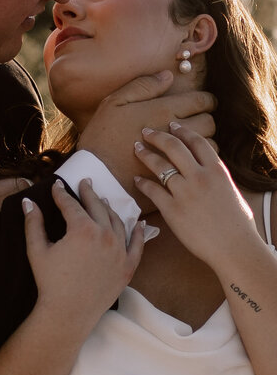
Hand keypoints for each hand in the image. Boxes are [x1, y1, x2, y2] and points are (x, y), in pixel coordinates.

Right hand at [23, 179, 143, 331]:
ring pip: (116, 222)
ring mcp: (120, 251)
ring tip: (104, 200)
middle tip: (85, 183)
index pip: (71, 205)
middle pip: (97, 207)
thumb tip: (28, 201)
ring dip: (109, 208)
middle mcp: (105, 235)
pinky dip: (139, 232)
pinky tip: (138, 223)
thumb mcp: (37, 250)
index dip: (61, 194)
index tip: (57, 186)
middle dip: (89, 193)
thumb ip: (33, 223)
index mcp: (82, 229)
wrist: (68, 314)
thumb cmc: (50, 282)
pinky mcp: (128, 267)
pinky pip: (137, 245)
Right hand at [78, 72, 215, 196]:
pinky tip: (187, 160)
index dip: (207, 100)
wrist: (96, 172)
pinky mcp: (174, 173)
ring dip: (204, 142)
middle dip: (207, 119)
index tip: (204, 102)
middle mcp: (174, 132)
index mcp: (162, 110)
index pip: (201, 100)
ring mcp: (176, 154)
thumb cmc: (102, 135)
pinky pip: (197, 166)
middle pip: (209, 122)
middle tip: (199, 120)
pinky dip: (197, 161)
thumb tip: (168, 76)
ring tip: (193, 142)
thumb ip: (142, 86)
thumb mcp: (114, 102)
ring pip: (208, 145)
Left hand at [133, 123, 257, 269]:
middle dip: (157, 136)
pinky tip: (137, 180)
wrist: (234, 248)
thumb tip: (207, 170)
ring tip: (137, 149)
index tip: (171, 126)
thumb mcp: (231, 191)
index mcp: (217, 170)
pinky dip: (142, 183)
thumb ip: (216, 177)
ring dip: (145, 154)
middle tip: (146, 132)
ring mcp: (185, 193)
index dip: (182, 131)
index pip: (196, 142)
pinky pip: (152, 190)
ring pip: (159, 165)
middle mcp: (200, 177)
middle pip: (174, 147)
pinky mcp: (172, 210)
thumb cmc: (238, 225)